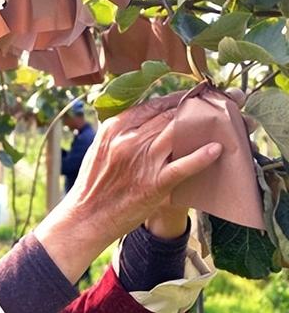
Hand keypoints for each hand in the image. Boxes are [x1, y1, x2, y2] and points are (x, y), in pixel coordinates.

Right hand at [35, 92, 221, 281]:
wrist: (85, 217)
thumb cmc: (94, 184)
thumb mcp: (101, 148)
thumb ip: (123, 131)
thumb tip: (148, 118)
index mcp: (115, 128)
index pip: (154, 104)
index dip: (180, 98)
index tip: (198, 94)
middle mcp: (129, 140)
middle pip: (171, 115)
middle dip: (199, 105)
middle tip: (223, 99)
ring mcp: (142, 161)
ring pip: (178, 133)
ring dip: (206, 124)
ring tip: (226, 119)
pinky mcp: (153, 184)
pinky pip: (181, 166)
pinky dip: (200, 157)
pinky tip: (216, 149)